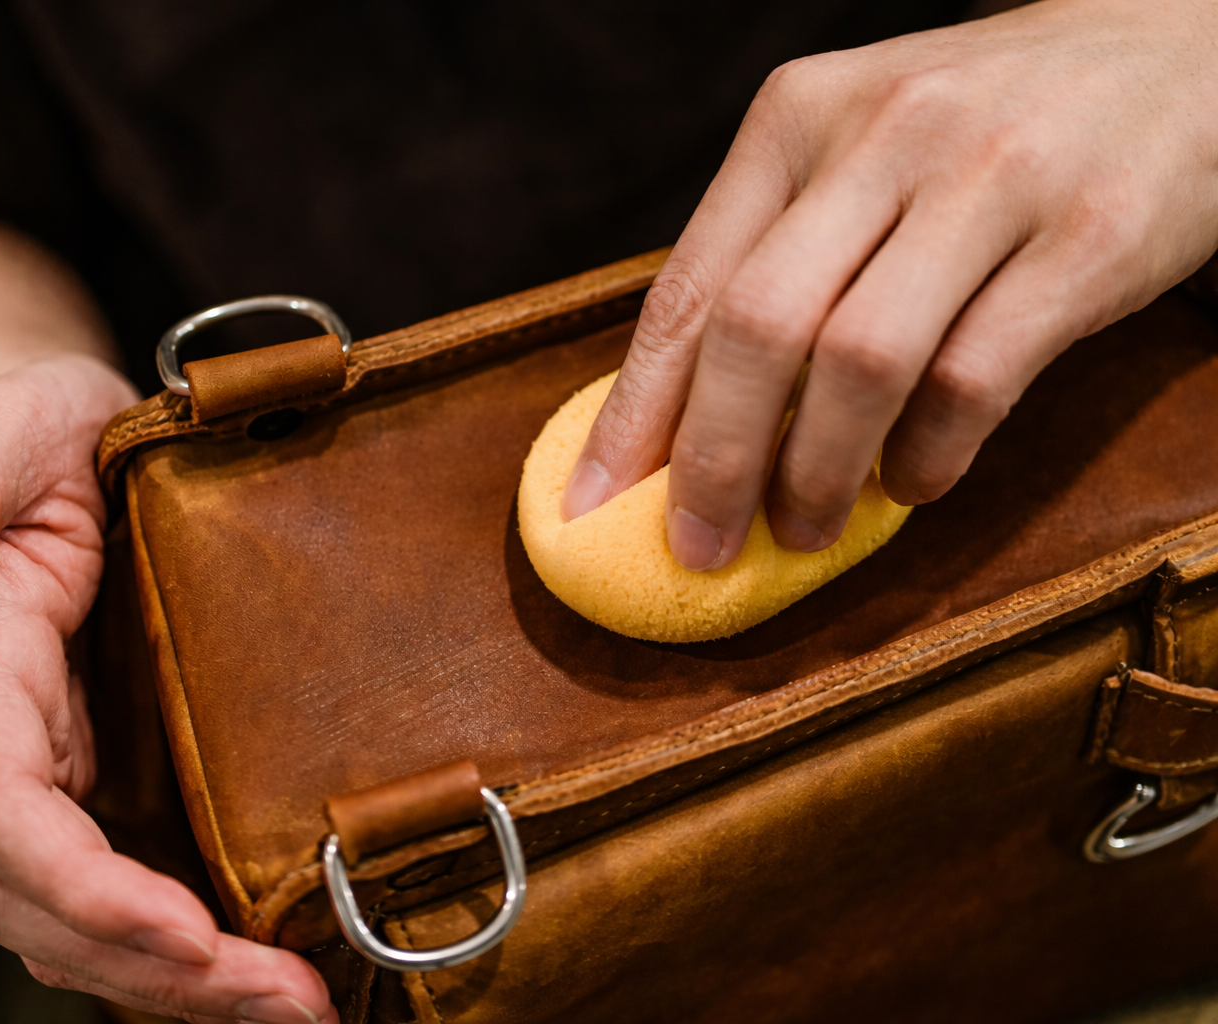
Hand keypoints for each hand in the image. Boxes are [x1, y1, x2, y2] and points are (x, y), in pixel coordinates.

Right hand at [0, 355, 336, 1023]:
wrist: (63, 451)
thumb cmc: (43, 431)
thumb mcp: (15, 426)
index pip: (1, 815)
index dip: (81, 887)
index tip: (186, 934)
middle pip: (37, 904)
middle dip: (151, 971)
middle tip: (287, 1005)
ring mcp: (43, 780)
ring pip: (75, 925)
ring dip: (179, 984)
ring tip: (298, 1009)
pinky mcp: (94, 789)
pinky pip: (120, 895)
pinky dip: (185, 950)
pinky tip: (271, 967)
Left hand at [565, 0, 1217, 568]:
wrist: (1182, 44)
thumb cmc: (987, 125)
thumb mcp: (858, 149)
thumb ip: (776, 256)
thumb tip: (681, 419)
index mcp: (798, 116)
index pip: (687, 287)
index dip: (632, 414)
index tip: (592, 506)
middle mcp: (883, 134)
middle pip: (755, 329)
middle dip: (713, 463)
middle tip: (700, 547)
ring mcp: (990, 178)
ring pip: (860, 363)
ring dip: (820, 475)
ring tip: (806, 528)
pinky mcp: (1088, 235)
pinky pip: (974, 380)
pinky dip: (928, 458)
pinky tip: (913, 482)